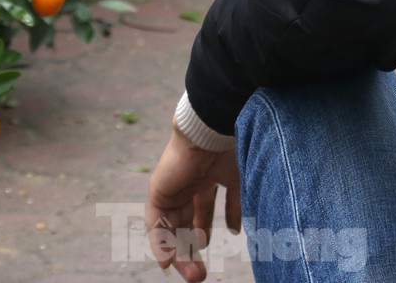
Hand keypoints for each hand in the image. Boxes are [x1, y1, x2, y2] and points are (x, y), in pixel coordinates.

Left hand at [144, 129, 241, 280]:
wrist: (213, 128)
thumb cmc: (232, 147)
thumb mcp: (238, 180)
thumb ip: (235, 206)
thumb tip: (235, 231)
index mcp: (207, 177)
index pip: (202, 211)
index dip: (202, 230)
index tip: (205, 250)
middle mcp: (188, 183)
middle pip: (186, 223)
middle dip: (192, 249)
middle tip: (199, 274)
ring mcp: (173, 187)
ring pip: (173, 226)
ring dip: (180, 251)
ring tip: (191, 273)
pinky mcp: (159, 191)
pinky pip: (157, 221)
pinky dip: (161, 241)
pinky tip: (166, 260)